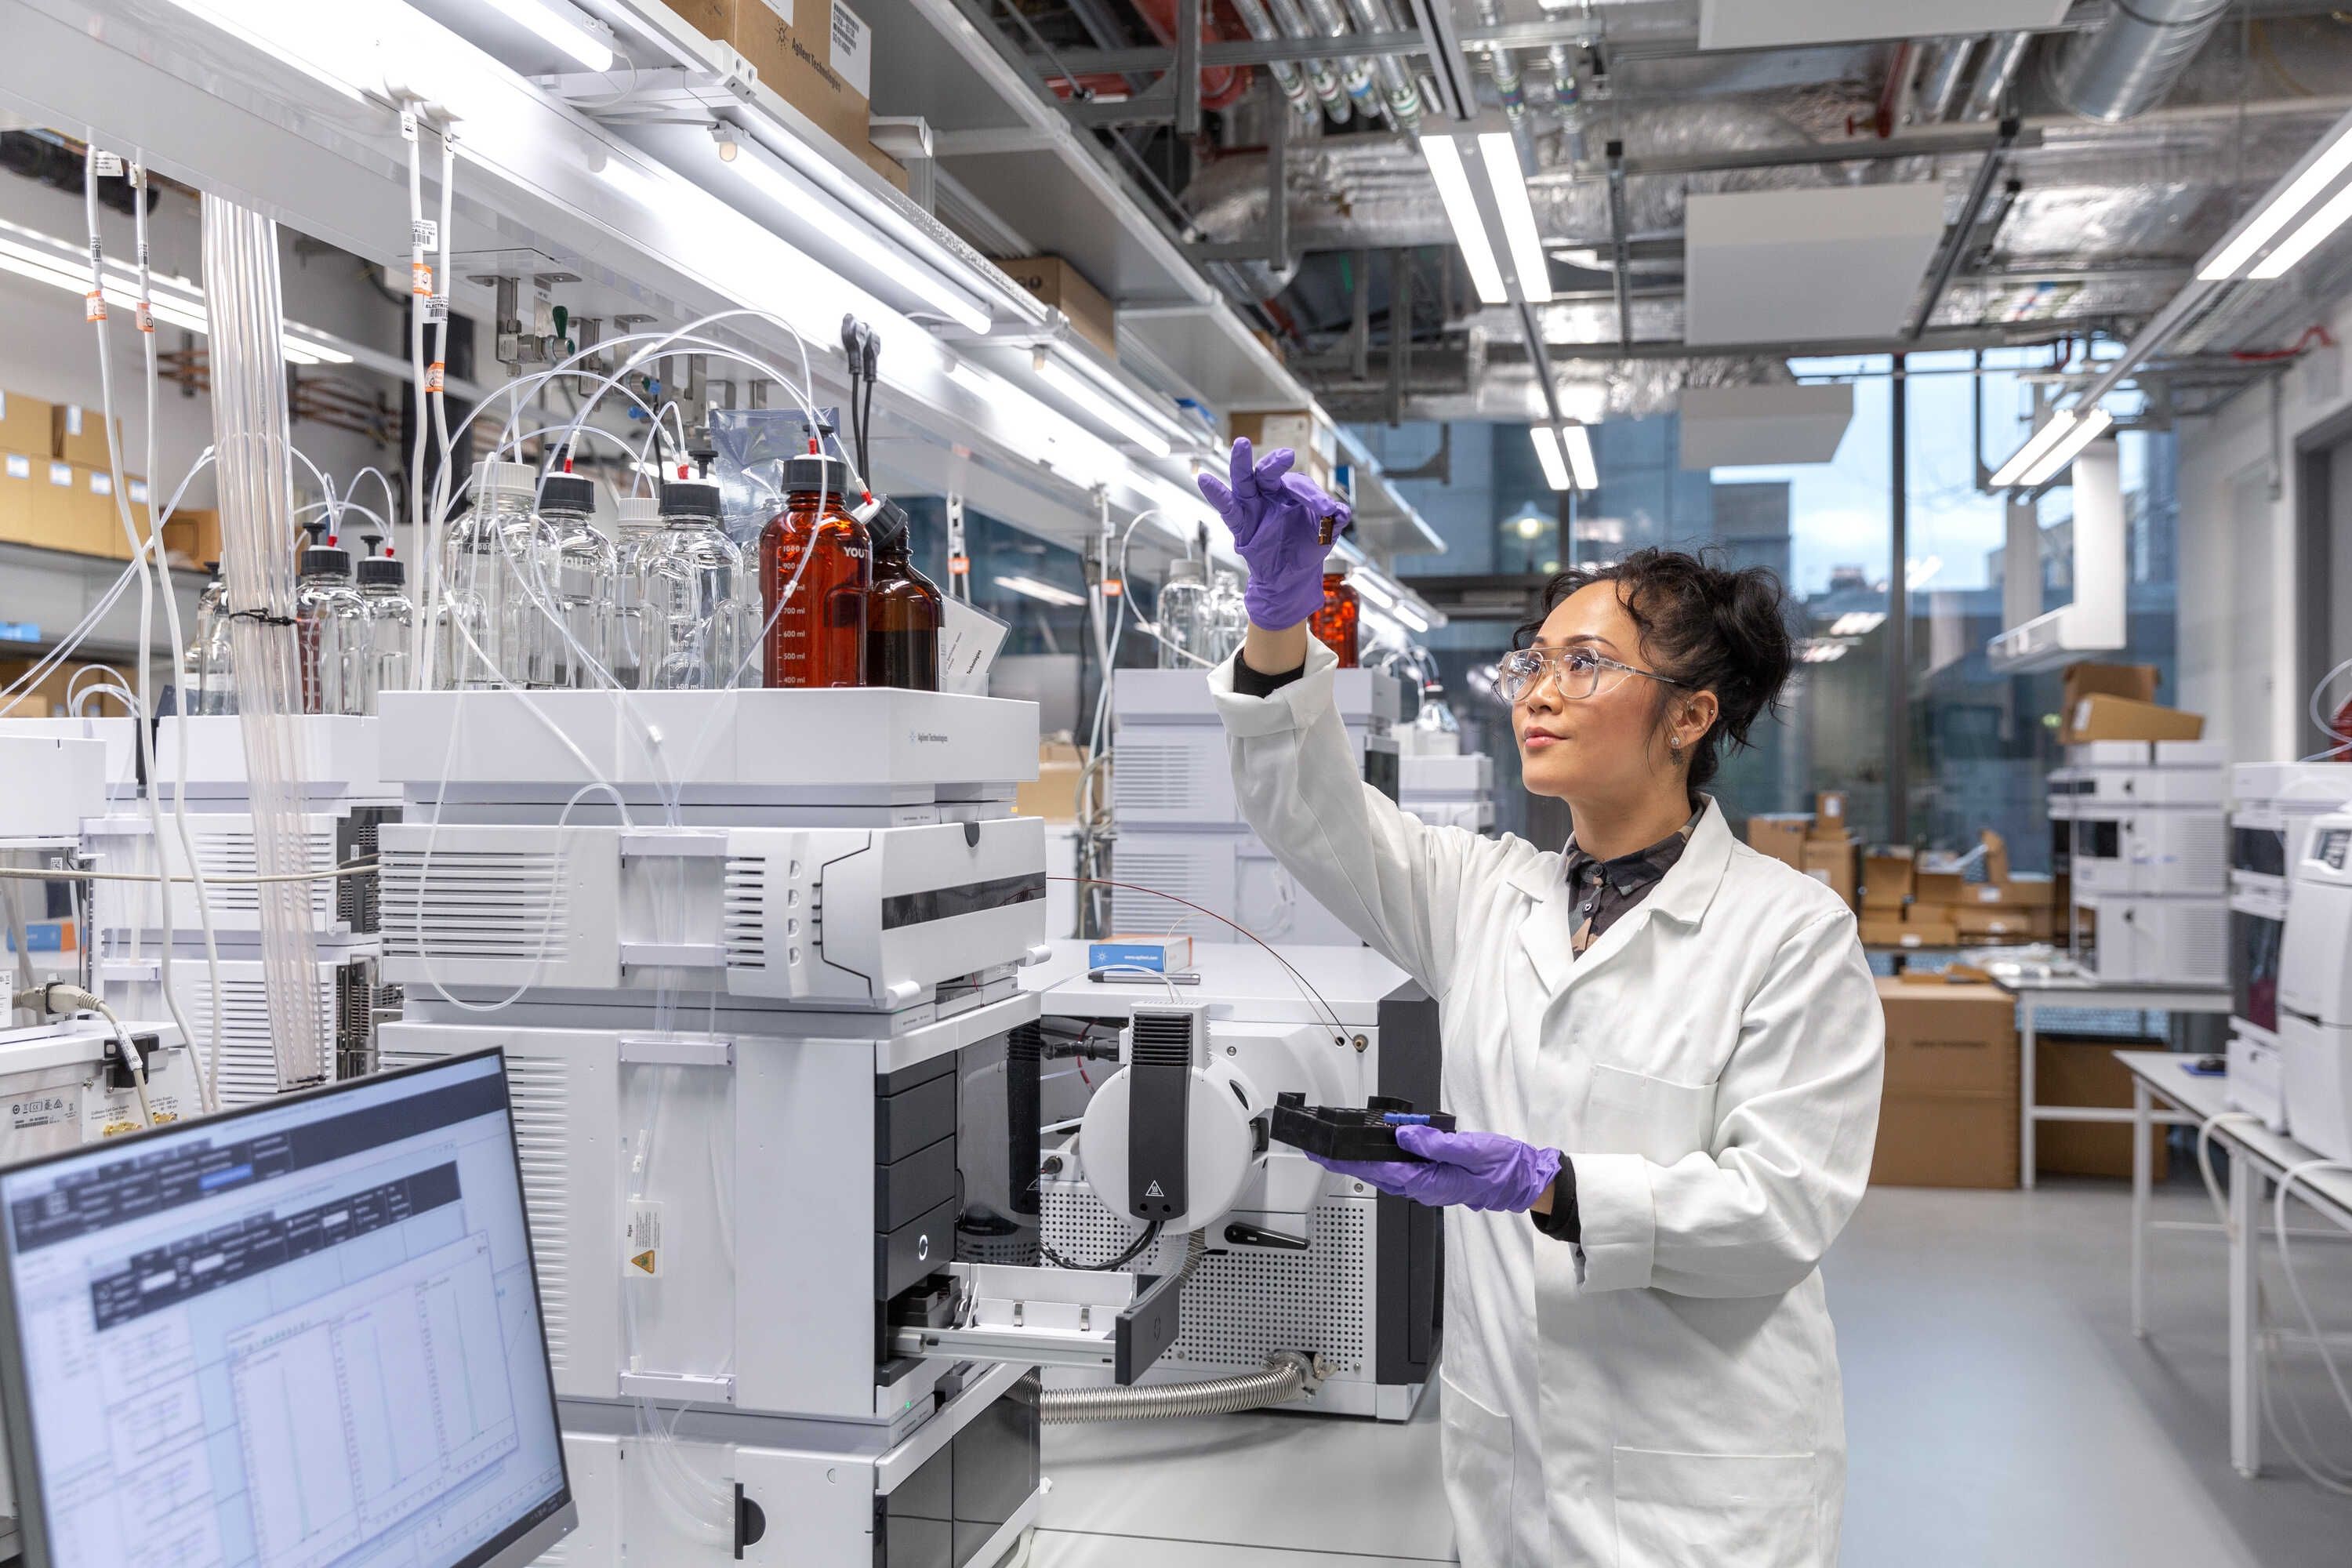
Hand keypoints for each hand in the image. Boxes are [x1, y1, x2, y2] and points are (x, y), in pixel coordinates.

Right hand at [1197, 437, 1351, 629]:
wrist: (1291, 577)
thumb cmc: (1306, 548)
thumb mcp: (1325, 533)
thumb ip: (1334, 520)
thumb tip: (1342, 511)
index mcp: (1291, 492)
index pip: (1299, 486)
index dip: (1313, 497)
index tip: (1328, 512)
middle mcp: (1270, 494)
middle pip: (1268, 472)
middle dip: (1275, 463)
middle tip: (1287, 456)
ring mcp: (1253, 506)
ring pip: (1244, 481)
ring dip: (1242, 463)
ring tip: (1241, 445)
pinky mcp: (1240, 523)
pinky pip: (1227, 507)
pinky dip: (1216, 493)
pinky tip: (1205, 479)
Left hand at [1308, 1125, 1561, 1212]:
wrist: (1523, 1180)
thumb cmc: (1502, 1167)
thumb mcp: (1471, 1150)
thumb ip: (1435, 1143)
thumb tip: (1404, 1134)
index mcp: (1428, 1182)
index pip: (1378, 1171)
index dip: (1347, 1163)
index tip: (1324, 1155)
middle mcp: (1423, 1186)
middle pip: (1374, 1174)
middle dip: (1344, 1163)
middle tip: (1317, 1150)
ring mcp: (1427, 1183)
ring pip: (1384, 1171)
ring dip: (1360, 1161)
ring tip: (1336, 1149)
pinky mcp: (1433, 1176)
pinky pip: (1399, 1167)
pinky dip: (1380, 1157)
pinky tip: (1373, 1148)